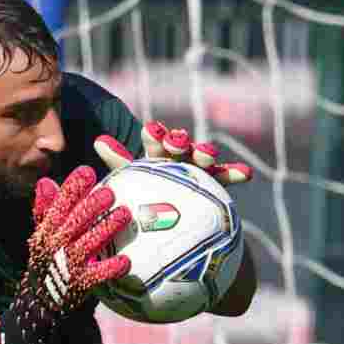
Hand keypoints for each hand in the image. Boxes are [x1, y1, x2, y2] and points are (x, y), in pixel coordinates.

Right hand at [0, 166, 130, 343]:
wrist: (36, 307)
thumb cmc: (45, 266)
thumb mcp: (42, 238)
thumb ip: (46, 211)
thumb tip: (46, 182)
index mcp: (44, 233)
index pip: (56, 206)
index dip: (72, 188)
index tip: (86, 171)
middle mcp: (53, 248)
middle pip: (73, 222)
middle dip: (91, 206)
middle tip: (110, 192)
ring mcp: (65, 267)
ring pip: (87, 244)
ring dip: (106, 229)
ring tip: (125, 215)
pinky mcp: (77, 286)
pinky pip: (96, 276)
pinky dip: (110, 268)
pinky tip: (126, 261)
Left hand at [94, 121, 252, 186]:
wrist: (165, 211)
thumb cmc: (144, 192)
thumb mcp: (131, 176)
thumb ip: (119, 160)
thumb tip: (98, 141)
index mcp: (156, 151)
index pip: (155, 140)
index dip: (155, 135)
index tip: (151, 132)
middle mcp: (178, 155)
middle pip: (180, 144)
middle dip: (179, 141)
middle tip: (175, 143)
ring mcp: (197, 167)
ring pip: (202, 156)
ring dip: (204, 152)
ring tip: (205, 154)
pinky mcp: (213, 181)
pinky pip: (223, 176)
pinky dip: (233, 173)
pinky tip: (245, 174)